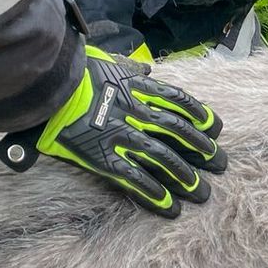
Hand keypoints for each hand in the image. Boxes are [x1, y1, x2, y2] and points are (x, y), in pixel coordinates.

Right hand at [0, 47, 225, 216]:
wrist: (46, 85)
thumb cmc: (72, 70)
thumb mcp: (105, 61)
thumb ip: (128, 67)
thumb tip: (144, 68)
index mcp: (137, 87)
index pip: (180, 102)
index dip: (201, 117)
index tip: (216, 130)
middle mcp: (136, 112)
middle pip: (178, 133)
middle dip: (202, 150)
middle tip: (220, 165)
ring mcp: (122, 136)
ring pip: (162, 158)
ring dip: (184, 176)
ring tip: (200, 192)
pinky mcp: (104, 157)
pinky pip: (135, 179)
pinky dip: (154, 194)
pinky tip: (170, 207)